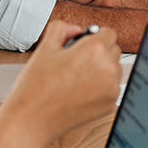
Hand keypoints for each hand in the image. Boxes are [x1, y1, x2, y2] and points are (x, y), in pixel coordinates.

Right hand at [0, 21, 120, 147]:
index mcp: (94, 49)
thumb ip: (62, 28)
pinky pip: (111, 87)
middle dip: (99, 51)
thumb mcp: (45, 47)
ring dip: (102, 68)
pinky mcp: (110, 104)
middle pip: (113, 49)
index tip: (84, 42)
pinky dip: (100, 86)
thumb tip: (76, 30)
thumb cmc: (36, 85)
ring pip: (114, 69)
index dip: (95, 35)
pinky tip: (79, 90)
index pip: (109, 32)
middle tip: (77, 60)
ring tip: (76, 76)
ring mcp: (110, 88)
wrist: (32, 119)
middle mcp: (107, 68)